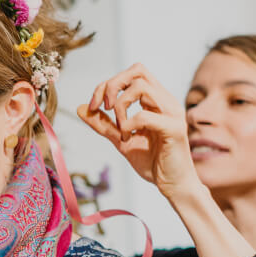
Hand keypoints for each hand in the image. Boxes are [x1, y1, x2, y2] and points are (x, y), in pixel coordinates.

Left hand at [77, 63, 201, 200]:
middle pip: (137, 71)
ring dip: (121, 106)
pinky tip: (128, 138)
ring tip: (121, 128)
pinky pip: (145, 115)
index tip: (93, 106)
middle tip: (103, 108)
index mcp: (156, 100)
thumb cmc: (152, 162)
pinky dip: (128, 124)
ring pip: (141, 87)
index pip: (133, 73)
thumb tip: (81, 108)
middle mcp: (166, 101)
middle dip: (111, 85)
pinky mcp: (174, 128)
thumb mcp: (121, 140)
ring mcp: (172, 112)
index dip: (107, 84)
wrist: (173, 185)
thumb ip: (103, 124)